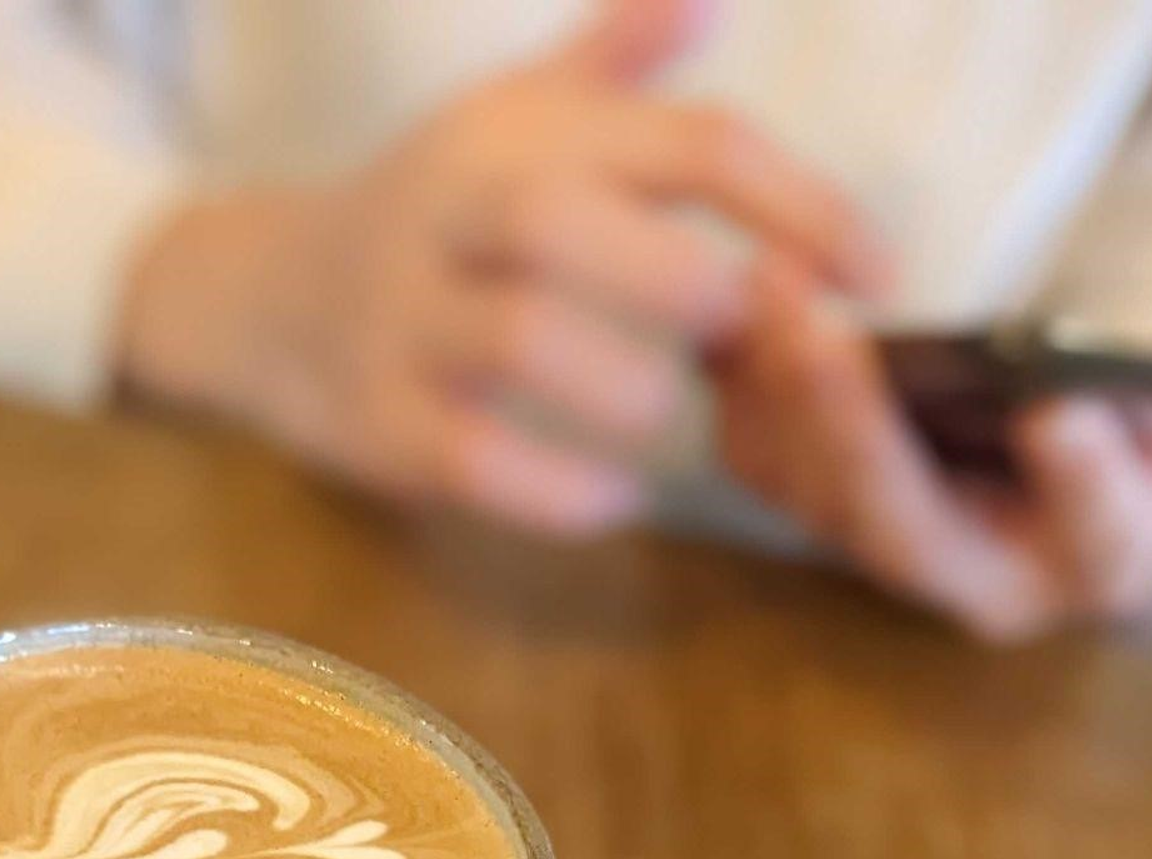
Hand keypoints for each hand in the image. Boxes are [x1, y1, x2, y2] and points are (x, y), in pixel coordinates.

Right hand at [116, 0, 879, 535]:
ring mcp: (408, 320)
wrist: (269, 300)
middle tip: (738, 339)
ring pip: (516, 339)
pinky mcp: (381, 423)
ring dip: (619, 388)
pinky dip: (555, 488)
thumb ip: (620, 65)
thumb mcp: (519, 117)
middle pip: (566, 221)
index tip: (881, 275)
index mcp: (524, 135)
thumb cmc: (436, 212)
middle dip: (677, 282)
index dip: (802, 206)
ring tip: (667, 418)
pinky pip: (470, 456)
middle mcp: (457, 213)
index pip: (683, 144)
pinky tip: (613, 501)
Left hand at [716, 261, 1151, 641]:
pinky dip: (746, 402)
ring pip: (823, 505)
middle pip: (909, 530)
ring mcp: (897, 562)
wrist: (1075, 548)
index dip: (1082, 475)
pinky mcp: (839, 526)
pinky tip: (734, 321)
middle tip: (825, 337)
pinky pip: (773, 477)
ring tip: (767, 299)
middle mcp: (979, 582)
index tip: (1059, 413)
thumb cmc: (1141, 479)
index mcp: (1090, 563)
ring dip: (784, 405)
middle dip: (863, 435)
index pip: (1093, 529)